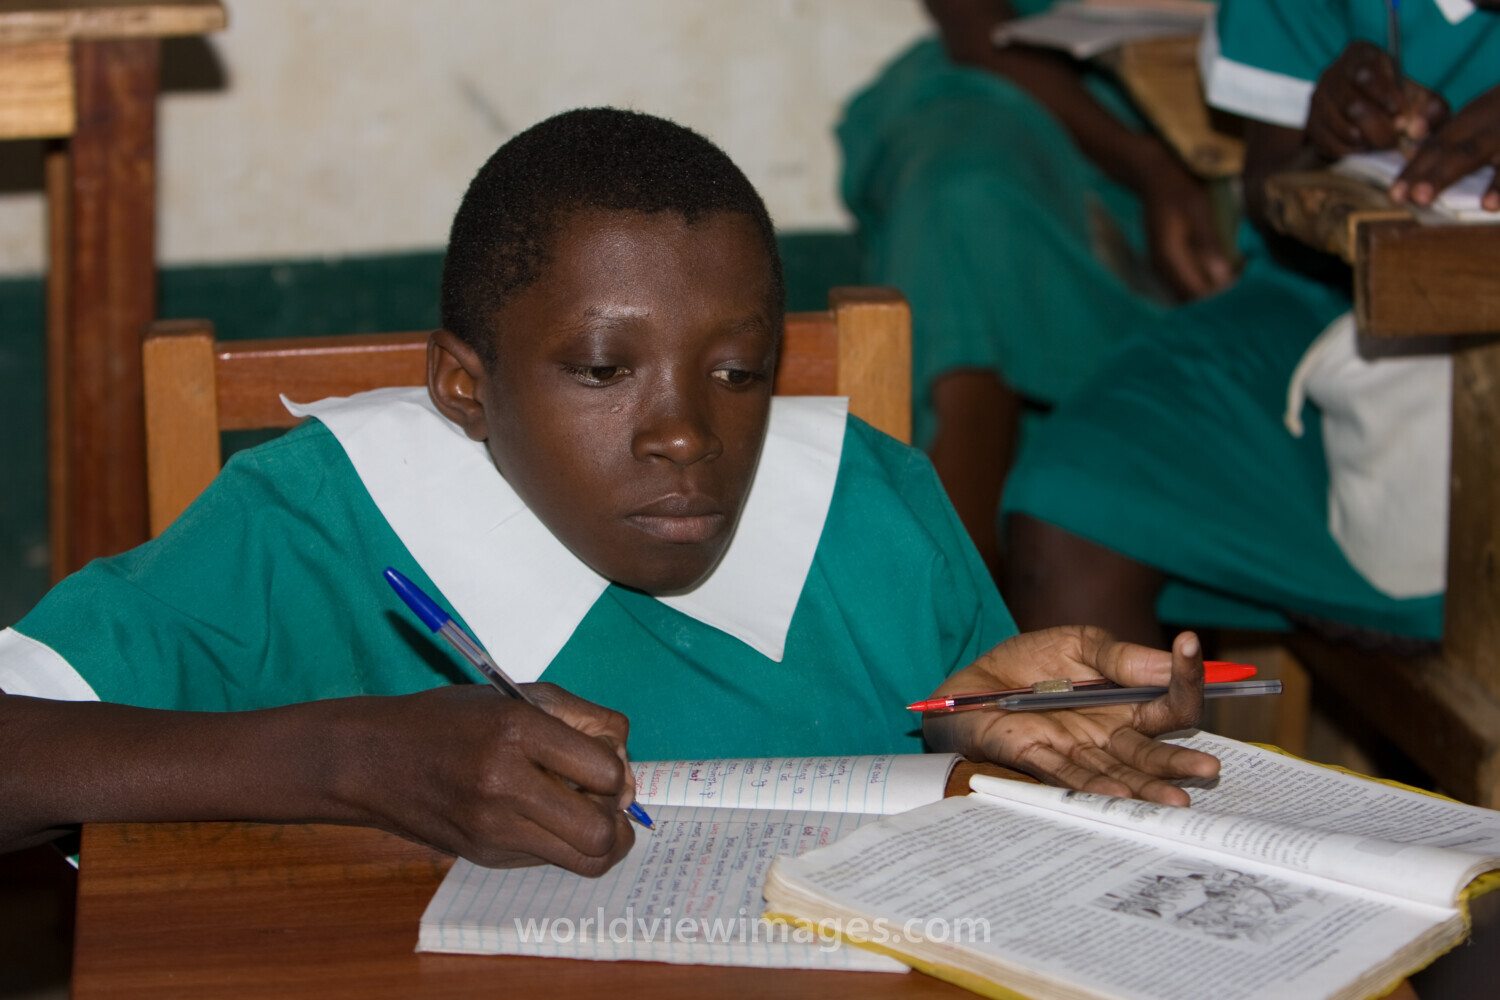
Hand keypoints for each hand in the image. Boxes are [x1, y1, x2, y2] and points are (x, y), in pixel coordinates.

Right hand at [331, 683, 636, 874]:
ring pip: (586, 859)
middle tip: (602, 798)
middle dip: (617, 815)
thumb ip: (580, 719)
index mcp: (516, 730)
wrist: (373, 760)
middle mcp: (504, 783)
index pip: (606, 769)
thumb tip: (626, 769)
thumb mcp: (516, 696)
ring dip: (600, 839)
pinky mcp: (485, 856)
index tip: (602, 759)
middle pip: (603, 829)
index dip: (617, 766)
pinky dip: (561, 843)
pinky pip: (551, 860)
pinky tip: (543, 818)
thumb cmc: (452, 720)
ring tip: (585, 815)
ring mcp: (493, 828)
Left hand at [923, 627, 1219, 804]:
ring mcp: (1075, 751)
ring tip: (1175, 799)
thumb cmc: (1030, 663)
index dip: (1186, 676)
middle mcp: (1108, 736)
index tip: (1192, 644)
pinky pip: (1068, 776)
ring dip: (1147, 787)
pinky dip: (1094, 786)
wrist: (972, 679)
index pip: (1170, 700)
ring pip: (1118, 774)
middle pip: (1152, 751)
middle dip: (1180, 761)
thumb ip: (1121, 656)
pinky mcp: (1036, 759)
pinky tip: (1119, 797)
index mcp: (1127, 704)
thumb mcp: (1079, 643)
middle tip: (1209, 767)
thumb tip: (1173, 659)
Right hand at [1140, 158, 1233, 300]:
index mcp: (1169, 256)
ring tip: (1235, 284)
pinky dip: (1201, 282)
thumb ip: (1208, 243)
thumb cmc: (1179, 188)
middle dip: (1215, 297)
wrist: (1154, 176)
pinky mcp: (1166, 261)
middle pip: (1189, 297)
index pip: (1194, 291)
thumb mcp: (1198, 209)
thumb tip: (1221, 277)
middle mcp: (1161, 267)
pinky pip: (1183, 282)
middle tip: (1244, 290)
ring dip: (1208, 291)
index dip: (1219, 297)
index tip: (1245, 291)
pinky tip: (1220, 274)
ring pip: (1185, 292)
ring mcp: (1161, 265)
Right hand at [1306, 41, 1448, 157]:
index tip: (1399, 113)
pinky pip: (1327, 142)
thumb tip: (1418, 129)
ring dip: (1364, 141)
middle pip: (1351, 104)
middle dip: (1376, 127)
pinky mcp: (1311, 123)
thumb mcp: (1420, 99)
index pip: (1365, 73)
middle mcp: (1333, 73)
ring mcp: (1318, 99)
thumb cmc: (1398, 102)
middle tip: (1393, 140)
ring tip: (1381, 145)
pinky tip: (1364, 148)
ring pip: (1339, 125)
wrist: (1368, 117)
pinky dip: (1349, 150)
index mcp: (1362, 54)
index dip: (1383, 95)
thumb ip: (1430, 111)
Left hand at [1391, 84, 1499, 211]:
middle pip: (1467, 152)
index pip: (1437, 146)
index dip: (1416, 170)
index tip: (1396, 194)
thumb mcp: (1473, 114)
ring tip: (1487, 205)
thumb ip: (1442, 129)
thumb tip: (1410, 139)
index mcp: (1473, 118)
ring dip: (1499, 183)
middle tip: (1419, 197)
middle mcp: (1495, 125)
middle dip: (1443, 174)